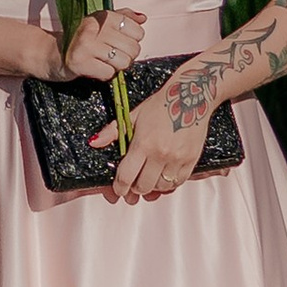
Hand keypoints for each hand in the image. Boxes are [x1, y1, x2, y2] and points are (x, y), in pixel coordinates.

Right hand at [60, 8, 144, 83]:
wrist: (51, 53)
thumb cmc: (79, 39)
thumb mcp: (100, 24)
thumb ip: (122, 18)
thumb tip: (142, 18)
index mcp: (101, 16)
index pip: (136, 30)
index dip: (133, 40)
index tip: (121, 42)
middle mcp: (93, 27)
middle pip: (132, 48)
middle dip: (126, 56)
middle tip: (112, 55)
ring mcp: (85, 45)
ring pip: (123, 62)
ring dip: (115, 66)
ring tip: (103, 61)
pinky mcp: (79, 62)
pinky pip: (108, 73)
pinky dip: (104, 74)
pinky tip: (94, 68)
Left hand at [102, 62, 219, 197]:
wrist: (191, 96)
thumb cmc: (161, 105)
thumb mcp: (134, 115)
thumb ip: (113, 131)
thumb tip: (94, 142)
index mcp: (143, 143)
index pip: (126, 176)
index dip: (119, 188)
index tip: (118, 191)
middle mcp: (160, 154)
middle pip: (143, 186)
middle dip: (135, 189)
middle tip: (133, 187)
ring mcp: (177, 158)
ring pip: (161, 187)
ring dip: (152, 188)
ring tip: (148, 182)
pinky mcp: (191, 159)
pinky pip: (178, 182)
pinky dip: (169, 184)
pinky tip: (164, 178)